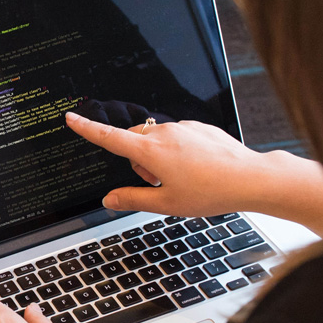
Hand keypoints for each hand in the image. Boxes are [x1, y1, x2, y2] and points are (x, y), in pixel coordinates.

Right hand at [65, 112, 322, 235]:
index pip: (109, 138)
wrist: (251, 178)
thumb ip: (132, 199)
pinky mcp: (199, 127)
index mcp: (150, 151)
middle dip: (137, 161)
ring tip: (183, 179)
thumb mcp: (166, 204)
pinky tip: (197, 169)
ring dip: (158, 157)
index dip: (87, 129)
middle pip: (134, 141)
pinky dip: (178, 151)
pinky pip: (177, 136)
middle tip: (158, 184)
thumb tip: (109, 200)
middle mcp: (164, 133)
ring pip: (156, 139)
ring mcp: (183, 127)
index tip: (71, 119)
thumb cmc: (210, 192)